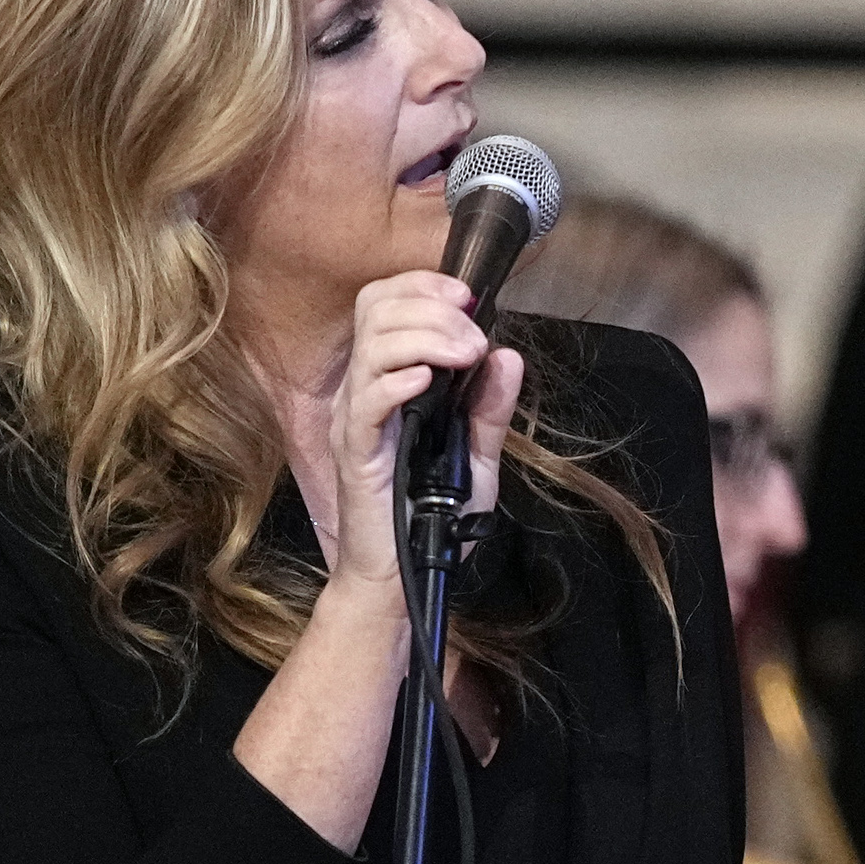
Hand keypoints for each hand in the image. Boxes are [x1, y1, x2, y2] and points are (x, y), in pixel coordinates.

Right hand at [327, 270, 522, 589]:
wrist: (402, 576)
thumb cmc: (431, 517)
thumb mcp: (477, 457)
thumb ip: (491, 408)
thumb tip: (509, 355)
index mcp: (388, 381)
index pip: (385, 305)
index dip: (423, 286)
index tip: (469, 297)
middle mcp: (364, 391)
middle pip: (377, 312)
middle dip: (432, 307)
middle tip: (474, 338)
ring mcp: (355, 419)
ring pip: (373, 347)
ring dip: (426, 337)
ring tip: (465, 356)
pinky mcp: (355, 451)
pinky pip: (366, 401)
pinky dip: (398, 380)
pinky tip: (429, 382)